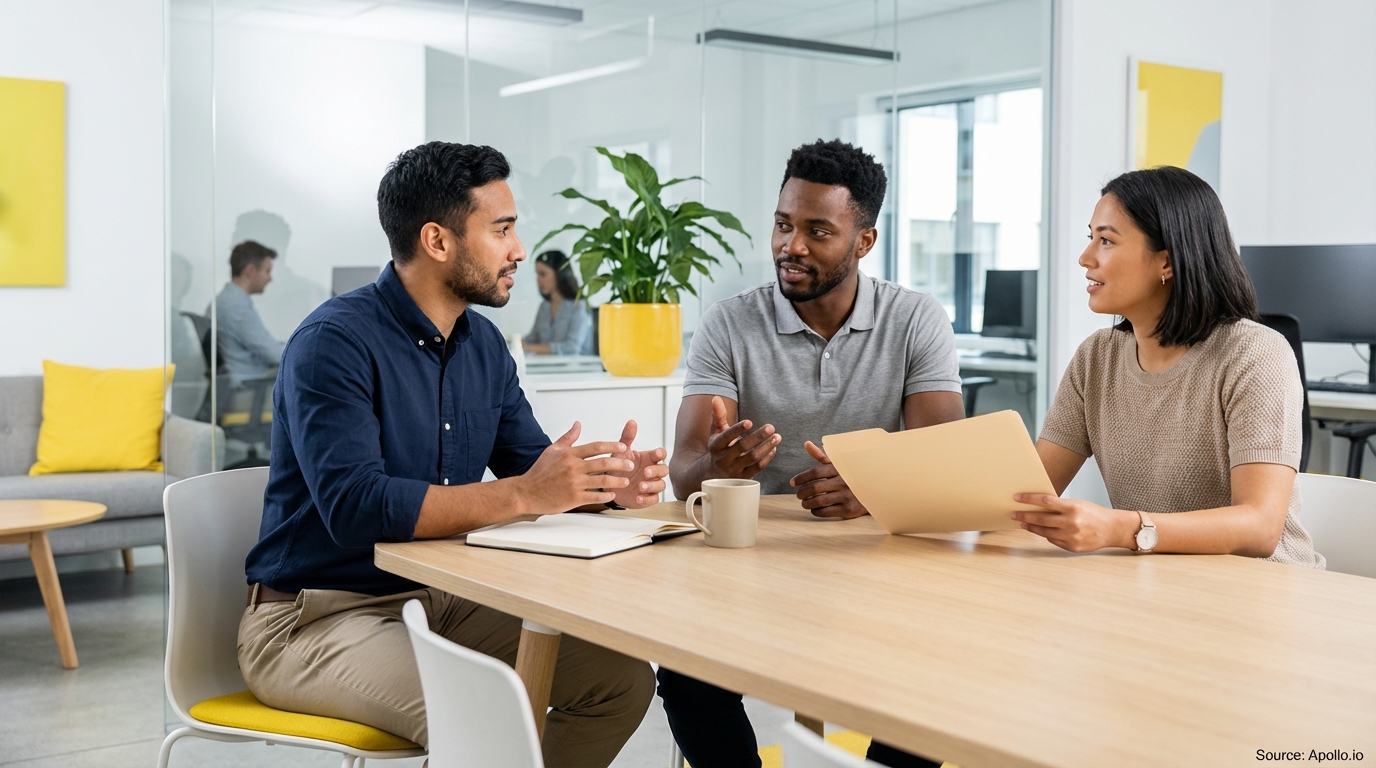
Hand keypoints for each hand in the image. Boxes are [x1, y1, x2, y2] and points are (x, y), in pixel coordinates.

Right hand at [518, 422, 634, 513]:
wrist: (526, 492)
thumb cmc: (539, 472)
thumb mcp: (552, 450)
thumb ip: (568, 437)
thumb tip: (578, 424)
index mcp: (569, 454)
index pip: (596, 447)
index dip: (612, 446)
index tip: (622, 448)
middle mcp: (573, 468)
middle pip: (603, 463)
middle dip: (620, 463)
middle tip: (630, 464)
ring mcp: (574, 483)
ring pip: (602, 481)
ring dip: (617, 481)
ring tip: (625, 480)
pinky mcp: (574, 498)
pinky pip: (595, 496)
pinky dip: (606, 495)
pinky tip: (612, 494)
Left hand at [602, 420, 669, 508]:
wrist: (609, 485)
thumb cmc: (618, 466)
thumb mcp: (621, 451)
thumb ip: (627, 437)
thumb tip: (631, 422)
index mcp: (649, 459)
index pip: (661, 454)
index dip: (661, 454)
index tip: (656, 454)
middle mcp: (653, 472)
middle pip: (665, 470)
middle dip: (657, 471)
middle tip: (646, 472)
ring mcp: (651, 485)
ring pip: (661, 485)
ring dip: (652, 485)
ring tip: (640, 486)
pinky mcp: (648, 498)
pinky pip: (653, 499)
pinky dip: (647, 499)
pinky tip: (639, 498)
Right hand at [704, 395, 780, 479]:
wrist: (712, 474)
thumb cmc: (718, 448)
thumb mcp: (715, 432)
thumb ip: (718, 415)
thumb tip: (716, 398)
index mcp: (715, 446)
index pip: (726, 437)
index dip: (737, 430)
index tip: (749, 422)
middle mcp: (723, 459)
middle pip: (743, 447)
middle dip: (758, 437)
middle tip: (771, 427)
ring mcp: (734, 470)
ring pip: (752, 458)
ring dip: (766, 447)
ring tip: (777, 437)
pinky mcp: (743, 478)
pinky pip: (757, 468)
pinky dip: (767, 458)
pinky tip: (773, 449)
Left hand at [790, 441, 867, 518]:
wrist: (874, 489)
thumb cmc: (850, 474)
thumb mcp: (838, 463)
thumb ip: (821, 455)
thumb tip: (806, 443)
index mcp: (839, 468)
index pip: (815, 472)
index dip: (801, 477)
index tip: (792, 482)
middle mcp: (843, 481)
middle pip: (815, 488)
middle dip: (802, 492)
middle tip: (799, 495)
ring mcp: (847, 496)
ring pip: (818, 501)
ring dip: (807, 503)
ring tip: (804, 502)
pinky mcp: (849, 509)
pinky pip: (826, 512)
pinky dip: (816, 511)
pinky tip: (814, 509)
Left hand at [1011, 493, 1138, 552]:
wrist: (1112, 529)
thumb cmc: (1094, 513)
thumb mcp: (1077, 504)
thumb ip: (1059, 506)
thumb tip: (1037, 505)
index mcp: (1073, 508)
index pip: (1045, 501)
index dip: (1029, 499)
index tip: (1017, 498)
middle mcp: (1071, 522)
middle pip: (1041, 518)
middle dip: (1024, 515)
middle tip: (1013, 513)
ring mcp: (1071, 536)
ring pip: (1044, 532)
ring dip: (1031, 527)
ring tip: (1022, 522)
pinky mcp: (1071, 547)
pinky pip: (1052, 540)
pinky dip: (1045, 535)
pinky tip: (1040, 530)